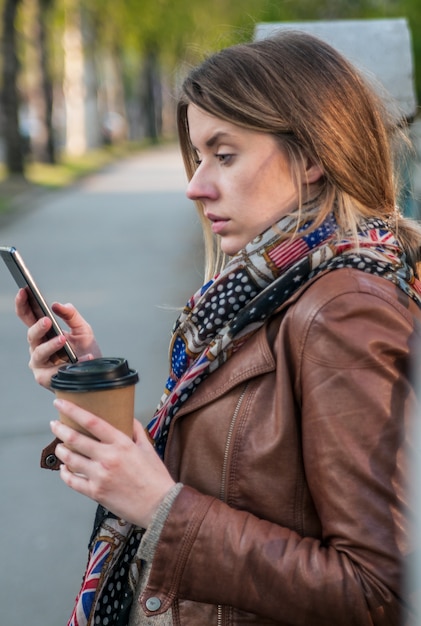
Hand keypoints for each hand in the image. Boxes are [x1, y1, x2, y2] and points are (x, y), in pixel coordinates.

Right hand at [15, 289, 100, 387]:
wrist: (94, 374)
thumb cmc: (85, 350)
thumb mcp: (82, 329)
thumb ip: (71, 315)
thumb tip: (57, 305)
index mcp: (42, 333)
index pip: (27, 316)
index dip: (22, 304)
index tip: (23, 290)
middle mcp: (37, 347)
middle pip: (31, 335)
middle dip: (38, 327)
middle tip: (47, 320)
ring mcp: (39, 363)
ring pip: (39, 353)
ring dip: (51, 345)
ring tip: (63, 338)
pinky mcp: (44, 378)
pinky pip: (54, 370)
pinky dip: (70, 364)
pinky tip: (84, 358)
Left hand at [50, 399, 174, 527]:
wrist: (160, 505)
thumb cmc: (156, 478)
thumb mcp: (148, 448)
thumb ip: (136, 431)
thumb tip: (128, 417)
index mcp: (122, 444)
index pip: (92, 422)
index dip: (73, 411)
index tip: (61, 403)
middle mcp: (108, 458)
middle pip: (75, 439)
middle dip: (60, 429)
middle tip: (54, 424)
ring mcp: (100, 476)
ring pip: (70, 460)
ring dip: (61, 451)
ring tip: (59, 446)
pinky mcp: (96, 493)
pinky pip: (72, 481)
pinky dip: (64, 474)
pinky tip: (64, 469)